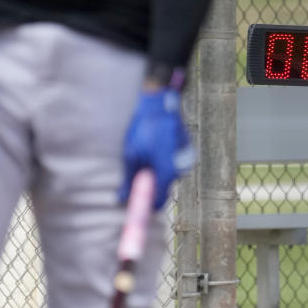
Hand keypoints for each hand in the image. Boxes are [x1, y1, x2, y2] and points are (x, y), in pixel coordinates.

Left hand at [119, 87, 194, 209]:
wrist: (160, 104)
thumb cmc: (143, 129)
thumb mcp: (131, 155)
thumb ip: (128, 180)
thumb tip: (121, 199)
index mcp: (166, 172)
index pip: (157, 201)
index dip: (144, 203)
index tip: (132, 200)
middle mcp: (179, 169)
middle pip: (162, 189)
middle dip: (148, 185)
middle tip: (134, 171)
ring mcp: (185, 160)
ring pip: (166, 175)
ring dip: (154, 171)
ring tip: (143, 153)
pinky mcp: (186, 152)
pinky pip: (172, 164)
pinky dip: (161, 161)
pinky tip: (153, 147)